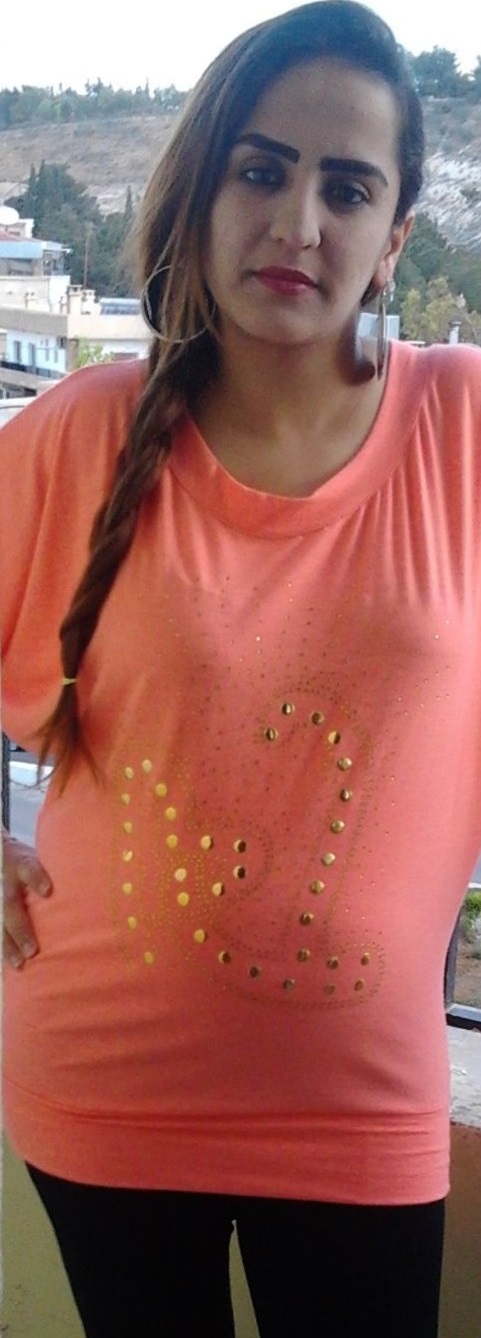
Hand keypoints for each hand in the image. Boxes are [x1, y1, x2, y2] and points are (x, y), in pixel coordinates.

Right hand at [2, 831, 51, 967]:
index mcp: (23, 865)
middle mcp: (8, 883)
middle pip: (11, 905)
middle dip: (21, 929)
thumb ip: (63, 871)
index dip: (37, 879)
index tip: (48, 891)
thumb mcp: (47, 859)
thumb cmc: (37, 863)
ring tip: (22, 963)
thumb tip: (103, 883)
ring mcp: (0, 898)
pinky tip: (15, 967)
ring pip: (1, 923)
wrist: (3, 856)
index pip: (29, 869)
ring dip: (10, 945)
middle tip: (33, 950)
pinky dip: (6, 950)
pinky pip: (0, 932)